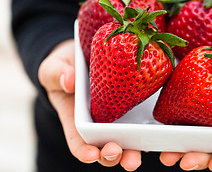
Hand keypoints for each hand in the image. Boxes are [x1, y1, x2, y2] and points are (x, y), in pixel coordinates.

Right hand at [38, 39, 141, 170]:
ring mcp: (118, 116)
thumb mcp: (54, 67)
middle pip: (106, 147)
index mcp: (75, 118)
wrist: (85, 54)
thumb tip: (70, 81)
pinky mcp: (135, 104)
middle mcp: (99, 122)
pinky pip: (144, 118)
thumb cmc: (64, 65)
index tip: (92, 155)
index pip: (79, 142)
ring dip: (133, 150)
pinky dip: (150, 128)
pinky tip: (158, 131)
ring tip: (138, 155)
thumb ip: (57, 74)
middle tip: (119, 154)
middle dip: (113, 156)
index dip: (85, 152)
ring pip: (127, 139)